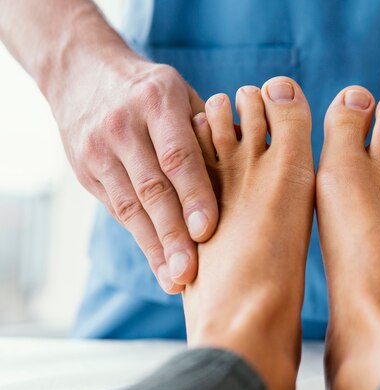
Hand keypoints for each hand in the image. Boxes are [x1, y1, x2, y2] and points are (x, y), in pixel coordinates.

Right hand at [55, 58, 217, 293]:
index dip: (193, 194)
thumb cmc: (150, 89)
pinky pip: (118, 210)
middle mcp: (123, 126)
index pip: (178, 155)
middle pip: (151, 188)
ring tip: (176, 281)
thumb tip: (253, 164)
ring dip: (155, 248)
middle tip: (190, 272)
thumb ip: (209, 129)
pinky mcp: (86, 171)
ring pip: (130, 207)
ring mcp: (98, 150)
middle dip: (172, 234)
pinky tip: (159, 264)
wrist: (81, 72)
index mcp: (157, 102)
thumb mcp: (181, 93)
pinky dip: (141, 239)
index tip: (207, 230)